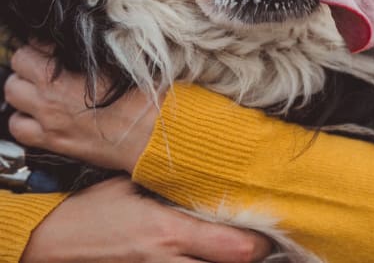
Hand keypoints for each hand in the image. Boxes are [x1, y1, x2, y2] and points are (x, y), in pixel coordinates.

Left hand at [5, 45, 156, 172]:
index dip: (43, 43)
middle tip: (46, 63)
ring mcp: (48, 121)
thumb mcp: (123, 61)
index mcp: (63, 74)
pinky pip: (17, 129)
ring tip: (41, 86)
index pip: (32, 47)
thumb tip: (81, 40)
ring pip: (12, 95)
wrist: (151, 134)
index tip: (55, 46)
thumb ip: (94, 50)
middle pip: (17, 67)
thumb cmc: (142, 96)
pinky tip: (39, 113)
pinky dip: (23, 119)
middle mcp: (49, 96)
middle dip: (29, 62)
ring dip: (23, 88)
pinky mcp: (53, 141)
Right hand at [21, 176, 272, 262]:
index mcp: (169, 232)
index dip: (259, 243)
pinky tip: (209, 257)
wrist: (48, 245)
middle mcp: (167, 262)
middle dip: (250, 258)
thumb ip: (170, 187)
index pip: (233, 247)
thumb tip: (202, 174)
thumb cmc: (90, 211)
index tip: (270, 230)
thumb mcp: (131, 187)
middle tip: (263, 243)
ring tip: (241, 250)